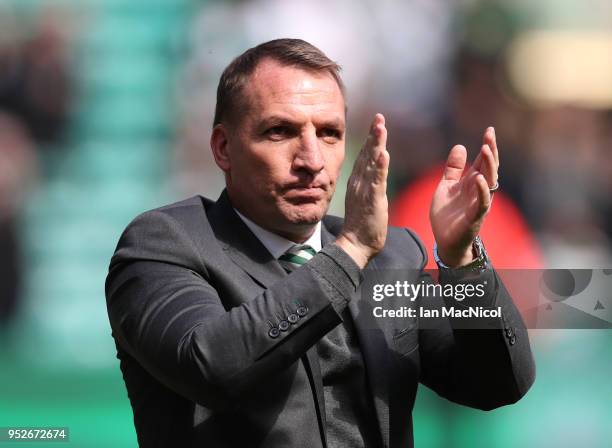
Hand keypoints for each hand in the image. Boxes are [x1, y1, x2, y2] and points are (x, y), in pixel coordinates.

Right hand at [336, 114, 389, 267]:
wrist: (355, 243)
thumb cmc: (362, 224)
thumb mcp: (364, 199)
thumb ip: (367, 185)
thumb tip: (371, 174)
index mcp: (358, 182)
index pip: (365, 156)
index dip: (371, 138)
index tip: (377, 121)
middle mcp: (359, 182)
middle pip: (367, 154)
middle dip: (373, 134)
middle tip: (379, 117)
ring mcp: (364, 190)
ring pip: (371, 163)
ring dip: (376, 144)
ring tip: (381, 127)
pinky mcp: (372, 200)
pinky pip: (376, 181)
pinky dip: (380, 167)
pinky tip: (383, 154)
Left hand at [430, 127, 498, 266]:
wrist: (444, 239)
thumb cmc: (448, 213)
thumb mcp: (446, 186)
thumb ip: (453, 168)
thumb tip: (460, 146)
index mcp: (472, 182)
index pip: (482, 161)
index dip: (487, 146)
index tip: (489, 130)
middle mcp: (479, 190)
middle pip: (489, 167)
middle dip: (490, 151)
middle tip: (490, 135)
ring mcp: (479, 203)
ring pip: (489, 182)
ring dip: (488, 166)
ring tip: (486, 149)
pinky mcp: (475, 217)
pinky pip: (482, 202)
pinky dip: (482, 190)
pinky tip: (480, 178)